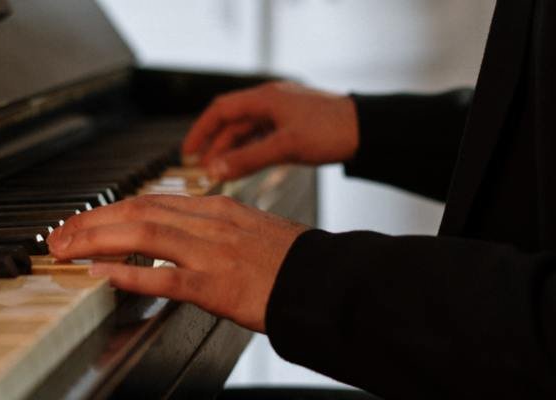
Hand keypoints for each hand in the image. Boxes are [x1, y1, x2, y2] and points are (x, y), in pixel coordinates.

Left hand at [46, 194, 308, 331]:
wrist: (326, 281)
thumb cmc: (290, 263)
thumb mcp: (249, 231)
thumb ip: (211, 229)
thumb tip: (173, 238)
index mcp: (216, 208)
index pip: (149, 201)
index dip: (108, 210)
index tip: (80, 221)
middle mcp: (210, 222)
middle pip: (137, 211)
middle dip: (90, 222)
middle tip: (57, 237)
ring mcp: (213, 252)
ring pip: (144, 235)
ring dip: (97, 241)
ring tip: (66, 251)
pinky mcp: (218, 285)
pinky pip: (166, 275)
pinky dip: (130, 273)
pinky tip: (103, 275)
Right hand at [183, 82, 358, 180]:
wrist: (368, 131)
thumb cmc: (332, 131)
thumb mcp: (285, 147)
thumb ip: (247, 159)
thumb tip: (214, 170)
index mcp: (266, 98)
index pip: (221, 110)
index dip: (200, 130)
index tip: (187, 151)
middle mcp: (271, 102)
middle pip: (233, 122)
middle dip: (215, 145)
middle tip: (202, 168)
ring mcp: (283, 114)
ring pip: (248, 132)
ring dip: (232, 151)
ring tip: (219, 172)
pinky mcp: (294, 128)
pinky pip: (263, 138)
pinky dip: (251, 152)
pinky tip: (244, 167)